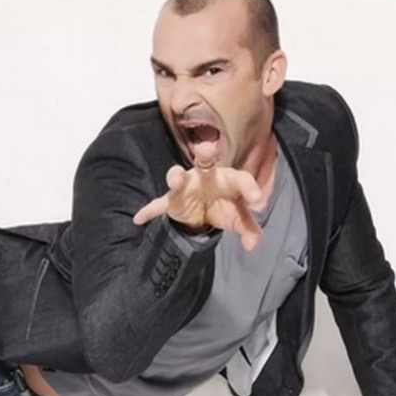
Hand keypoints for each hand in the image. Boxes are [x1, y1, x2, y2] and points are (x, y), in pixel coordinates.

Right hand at [132, 142, 262, 250]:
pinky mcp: (171, 201)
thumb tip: (252, 245)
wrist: (203, 216)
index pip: (240, 178)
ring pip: (178, 176)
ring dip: (175, 177)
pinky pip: (158, 205)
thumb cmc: (224, 207)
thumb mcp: (239, 218)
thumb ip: (249, 229)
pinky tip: (139, 218)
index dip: (249, 187)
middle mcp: (205, 176)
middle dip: (205, 155)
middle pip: (205, 162)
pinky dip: (149, 211)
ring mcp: (186, 187)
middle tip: (207, 150)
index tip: (257, 201)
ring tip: (174, 181)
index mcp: (227, 178)